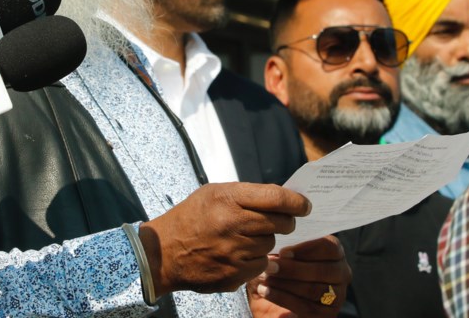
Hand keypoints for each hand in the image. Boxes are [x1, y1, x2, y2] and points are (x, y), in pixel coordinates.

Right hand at [139, 182, 310, 294]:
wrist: (163, 253)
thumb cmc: (190, 218)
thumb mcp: (212, 194)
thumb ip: (246, 195)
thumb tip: (282, 198)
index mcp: (227, 198)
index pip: (276, 198)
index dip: (296, 202)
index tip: (304, 205)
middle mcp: (232, 223)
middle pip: (281, 223)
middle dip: (284, 221)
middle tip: (277, 221)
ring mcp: (234, 251)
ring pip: (270, 244)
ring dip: (264, 240)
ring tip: (243, 237)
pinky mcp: (234, 273)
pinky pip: (261, 264)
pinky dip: (254, 259)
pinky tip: (236, 253)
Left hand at [246, 236, 350, 317]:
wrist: (273, 296)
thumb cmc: (280, 266)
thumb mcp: (281, 253)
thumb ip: (284, 247)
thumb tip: (276, 247)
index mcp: (335, 252)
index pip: (330, 247)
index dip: (306, 249)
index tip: (283, 252)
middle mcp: (342, 273)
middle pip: (322, 270)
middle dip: (292, 268)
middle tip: (269, 266)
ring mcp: (338, 296)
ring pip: (314, 290)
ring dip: (285, 283)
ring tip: (264, 278)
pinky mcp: (328, 315)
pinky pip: (306, 307)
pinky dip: (282, 298)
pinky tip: (265, 291)